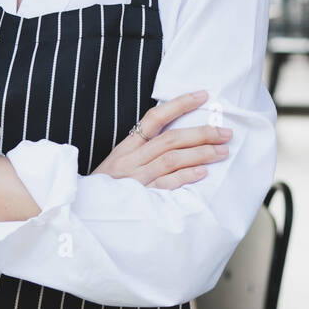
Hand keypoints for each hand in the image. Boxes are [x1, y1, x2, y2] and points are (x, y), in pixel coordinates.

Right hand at [94, 90, 231, 188]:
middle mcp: (131, 160)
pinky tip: (202, 173)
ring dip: (200, 153)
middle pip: (170, 139)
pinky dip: (184, 177)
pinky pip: (165, 185)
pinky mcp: (140, 200)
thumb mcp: (119, 163)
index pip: (154, 117)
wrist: (83, 213)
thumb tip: (179, 135)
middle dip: (201, 134)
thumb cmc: (107, 187)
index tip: (203, 96)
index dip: (179, 104)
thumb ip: (143, 149)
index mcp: (126, 147)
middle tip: (225, 132)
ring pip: (171, 160)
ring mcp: (136, 180)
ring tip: (222, 151)